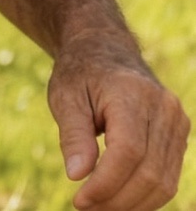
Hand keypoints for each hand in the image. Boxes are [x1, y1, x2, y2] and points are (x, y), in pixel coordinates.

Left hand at [48, 39, 188, 210]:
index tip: (79, 200)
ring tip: (99, 207)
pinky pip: (168, 177)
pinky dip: (145, 195)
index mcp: (131, 93)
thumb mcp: (65, 96)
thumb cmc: (80, 73)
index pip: (128, 152)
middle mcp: (163, 108)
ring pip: (164, 182)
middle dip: (117, 199)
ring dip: (132, 204)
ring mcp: (177, 122)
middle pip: (149, 172)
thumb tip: (77, 176)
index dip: (106, 184)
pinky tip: (118, 199)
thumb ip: (73, 135)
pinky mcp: (180, 135)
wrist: (104, 49)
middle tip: (85, 208)